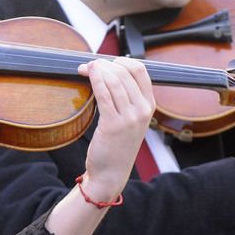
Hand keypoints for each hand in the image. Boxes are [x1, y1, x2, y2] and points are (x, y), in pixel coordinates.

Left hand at [77, 56, 154, 202]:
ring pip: (113, 81)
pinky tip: (86, 74)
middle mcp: (143, 110)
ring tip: (84, 68)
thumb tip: (111, 71)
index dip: (122, 60)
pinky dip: (94, 80)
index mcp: (150, 105)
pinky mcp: (113, 125)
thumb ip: (127, 98)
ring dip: (97, 70)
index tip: (107, 63)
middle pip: (124, 73)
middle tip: (89, 65)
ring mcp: (129, 118)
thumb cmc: (117, 145)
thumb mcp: (131, 119)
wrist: (111, 173)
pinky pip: (103, 94)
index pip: (140, 70)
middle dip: (104, 64)